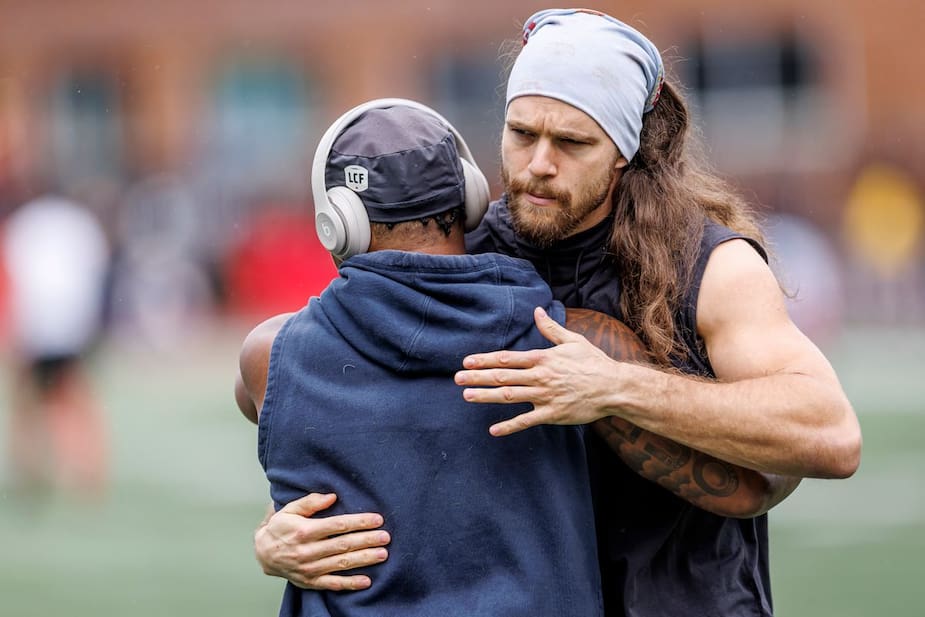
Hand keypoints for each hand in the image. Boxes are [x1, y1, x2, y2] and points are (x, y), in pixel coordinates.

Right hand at [254, 493, 390, 589]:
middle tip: (385, 537)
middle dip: (366, 540)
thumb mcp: (289, 510)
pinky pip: (332, 584)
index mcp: (304, 531)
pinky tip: (366, 581)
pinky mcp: (310, 581)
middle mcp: (307, 551)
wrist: (262, 554)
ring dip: (364, 559)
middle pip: (343, 545)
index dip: (358, 522)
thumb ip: (310, 502)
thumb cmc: (279, 528)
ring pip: (341, 563)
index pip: (337, 525)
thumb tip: (332, 496)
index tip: (377, 519)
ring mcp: (309, 568)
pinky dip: (350, 584)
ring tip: (382, 554)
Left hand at [455, 306, 622, 435]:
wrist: (614, 387)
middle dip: (478, 377)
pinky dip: (509, 426)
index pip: (507, 359)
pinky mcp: (553, 414)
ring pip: (510, 397)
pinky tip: (493, 430)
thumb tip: (537, 310)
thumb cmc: (594, 362)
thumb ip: (551, 328)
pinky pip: (527, 421)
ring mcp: (545, 396)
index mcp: (543, 358)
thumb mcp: (573, 341)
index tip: (467, 361)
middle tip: (457, 378)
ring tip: (467, 396)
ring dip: (486, 396)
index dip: (485, 360)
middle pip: (503, 377)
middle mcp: (540, 377)